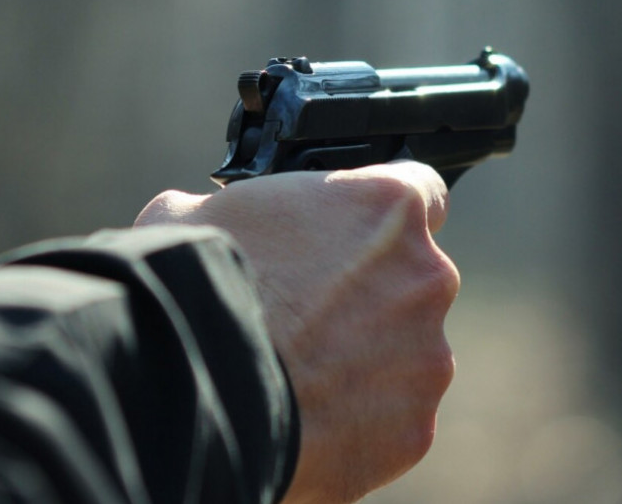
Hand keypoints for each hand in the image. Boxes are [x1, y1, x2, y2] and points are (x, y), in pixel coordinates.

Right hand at [134, 161, 459, 503]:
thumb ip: (236, 206)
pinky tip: (307, 416)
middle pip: (411, 280)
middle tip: (310, 316)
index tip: (359, 237)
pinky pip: (393, 416)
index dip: (384, 219)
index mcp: (386, 209)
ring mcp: (426, 358)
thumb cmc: (195, 291)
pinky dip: (359, 417)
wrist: (195, 391)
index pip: (421, 194)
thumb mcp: (199, 216)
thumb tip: (208, 212)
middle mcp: (425, 279)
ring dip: (367, 359)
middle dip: (370, 296)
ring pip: (406, 353)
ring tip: (300, 373)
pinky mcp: (413, 428)